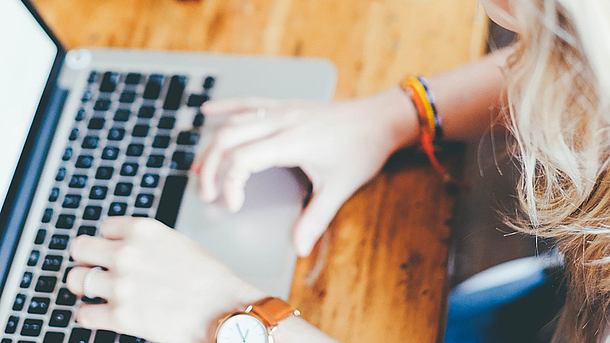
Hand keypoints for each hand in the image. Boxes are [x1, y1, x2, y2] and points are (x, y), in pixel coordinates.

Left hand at [67, 217, 264, 342]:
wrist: (225, 310)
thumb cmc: (210, 279)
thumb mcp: (177, 243)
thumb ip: (147, 243)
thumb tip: (124, 248)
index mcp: (143, 231)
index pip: (104, 227)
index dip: (110, 241)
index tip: (115, 251)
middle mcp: (127, 254)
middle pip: (79, 248)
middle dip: (88, 259)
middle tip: (97, 269)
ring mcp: (120, 285)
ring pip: (76, 280)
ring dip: (87, 287)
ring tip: (101, 293)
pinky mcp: (120, 317)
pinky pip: (83, 314)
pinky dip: (92, 316)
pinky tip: (106, 314)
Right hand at [192, 86, 417, 256]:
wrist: (381, 118)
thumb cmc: (362, 149)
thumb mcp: (340, 187)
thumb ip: (316, 219)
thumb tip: (299, 247)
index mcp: (291, 141)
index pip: (242, 159)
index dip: (230, 184)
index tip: (233, 206)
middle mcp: (281, 121)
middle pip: (229, 139)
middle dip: (210, 167)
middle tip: (207, 194)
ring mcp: (282, 110)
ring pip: (235, 122)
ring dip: (212, 145)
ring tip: (198, 168)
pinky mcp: (286, 106)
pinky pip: (249, 103)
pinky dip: (227, 108)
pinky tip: (209, 111)